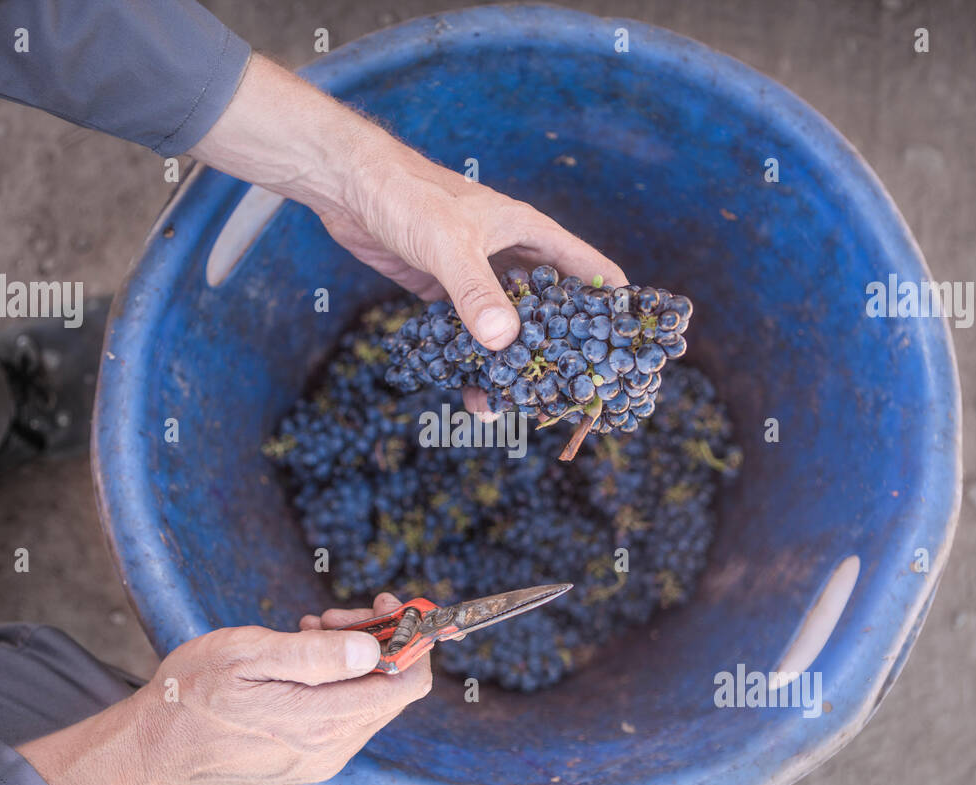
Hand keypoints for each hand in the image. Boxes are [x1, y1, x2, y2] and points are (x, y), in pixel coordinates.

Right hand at [18, 593, 430, 784]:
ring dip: (352, 658)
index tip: (390, 603)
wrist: (156, 746)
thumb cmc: (192, 693)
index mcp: (320, 721)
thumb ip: (314, 655)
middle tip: (331, 614)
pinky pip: (345, 713)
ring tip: (307, 631)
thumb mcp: (247, 655)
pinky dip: (336, 680)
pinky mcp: (310, 759)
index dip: (410, 637)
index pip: (407, 684)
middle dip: (375, 640)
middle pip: (390, 688)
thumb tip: (371, 649)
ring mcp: (322, 758)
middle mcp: (331, 747)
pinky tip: (301, 659)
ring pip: (368, 698)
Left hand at [190, 54, 626, 352]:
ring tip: (509, 405)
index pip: (589, 269)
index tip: (626, 349)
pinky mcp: (445, 292)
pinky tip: (469, 390)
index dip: (613, 306)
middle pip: (551, 308)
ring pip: (508, 327)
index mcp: (530, 233)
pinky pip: (468, 334)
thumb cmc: (408, 197)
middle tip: (567, 395)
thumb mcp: (449, 245)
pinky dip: (471, 360)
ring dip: (509, 364)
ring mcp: (478, 275)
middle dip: (559, 349)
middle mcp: (511, 255)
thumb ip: (477, 293)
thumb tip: (505, 343)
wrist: (349, 187)